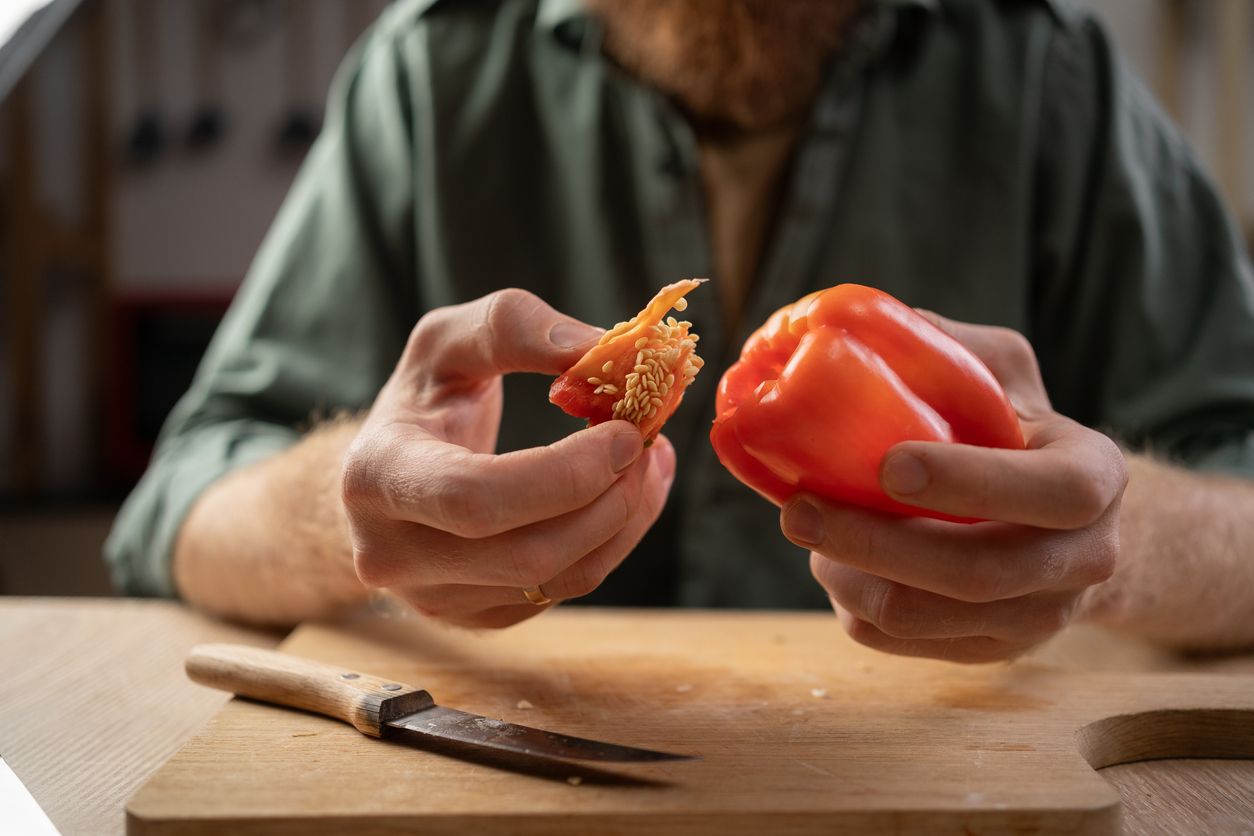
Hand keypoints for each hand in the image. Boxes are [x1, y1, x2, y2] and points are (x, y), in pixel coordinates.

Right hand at [342, 289, 674, 628]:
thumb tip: (599, 351)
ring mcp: (432, 597)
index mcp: (377, 477)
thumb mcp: (447, 340)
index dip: (564, 474)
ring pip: (559, 579)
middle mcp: (393, 553)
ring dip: (626, 520)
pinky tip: (623, 495)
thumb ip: (513, 325)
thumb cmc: (421, 399)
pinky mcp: (473, 617)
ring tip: (649, 462)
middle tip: (646, 443)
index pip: (475, 498)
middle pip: (528, 552)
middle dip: (608, 498)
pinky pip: (563, 592)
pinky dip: (612, 543)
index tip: (624, 432)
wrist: (385, 472)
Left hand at [781, 313, 1126, 661]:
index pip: (1051, 491)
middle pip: (977, 573)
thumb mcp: (1004, 374)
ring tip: (806, 530)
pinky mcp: (994, 650)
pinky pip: (908, 644)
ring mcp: (1041, 617)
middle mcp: (1084, 559)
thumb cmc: (1014, 431)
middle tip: (798, 511)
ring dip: (851, 577)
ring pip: (930, 618)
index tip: (887, 463)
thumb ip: (947, 347)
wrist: (1062, 522)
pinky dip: (854, 607)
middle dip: (875, 543)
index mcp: (1096, 479)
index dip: (971, 482)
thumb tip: (852, 324)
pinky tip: (833, 563)